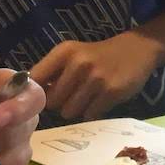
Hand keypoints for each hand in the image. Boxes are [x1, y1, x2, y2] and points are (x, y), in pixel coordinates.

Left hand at [28, 31, 162, 120]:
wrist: (137, 49)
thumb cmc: (97, 56)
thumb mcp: (73, 55)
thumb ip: (52, 72)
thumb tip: (28, 96)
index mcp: (64, 52)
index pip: (35, 79)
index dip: (35, 93)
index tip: (41, 96)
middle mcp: (78, 63)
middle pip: (52, 101)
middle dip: (59, 103)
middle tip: (72, 95)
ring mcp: (95, 78)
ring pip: (69, 111)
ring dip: (76, 109)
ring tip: (87, 97)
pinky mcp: (111, 92)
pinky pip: (89, 114)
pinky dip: (92, 112)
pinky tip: (100, 100)